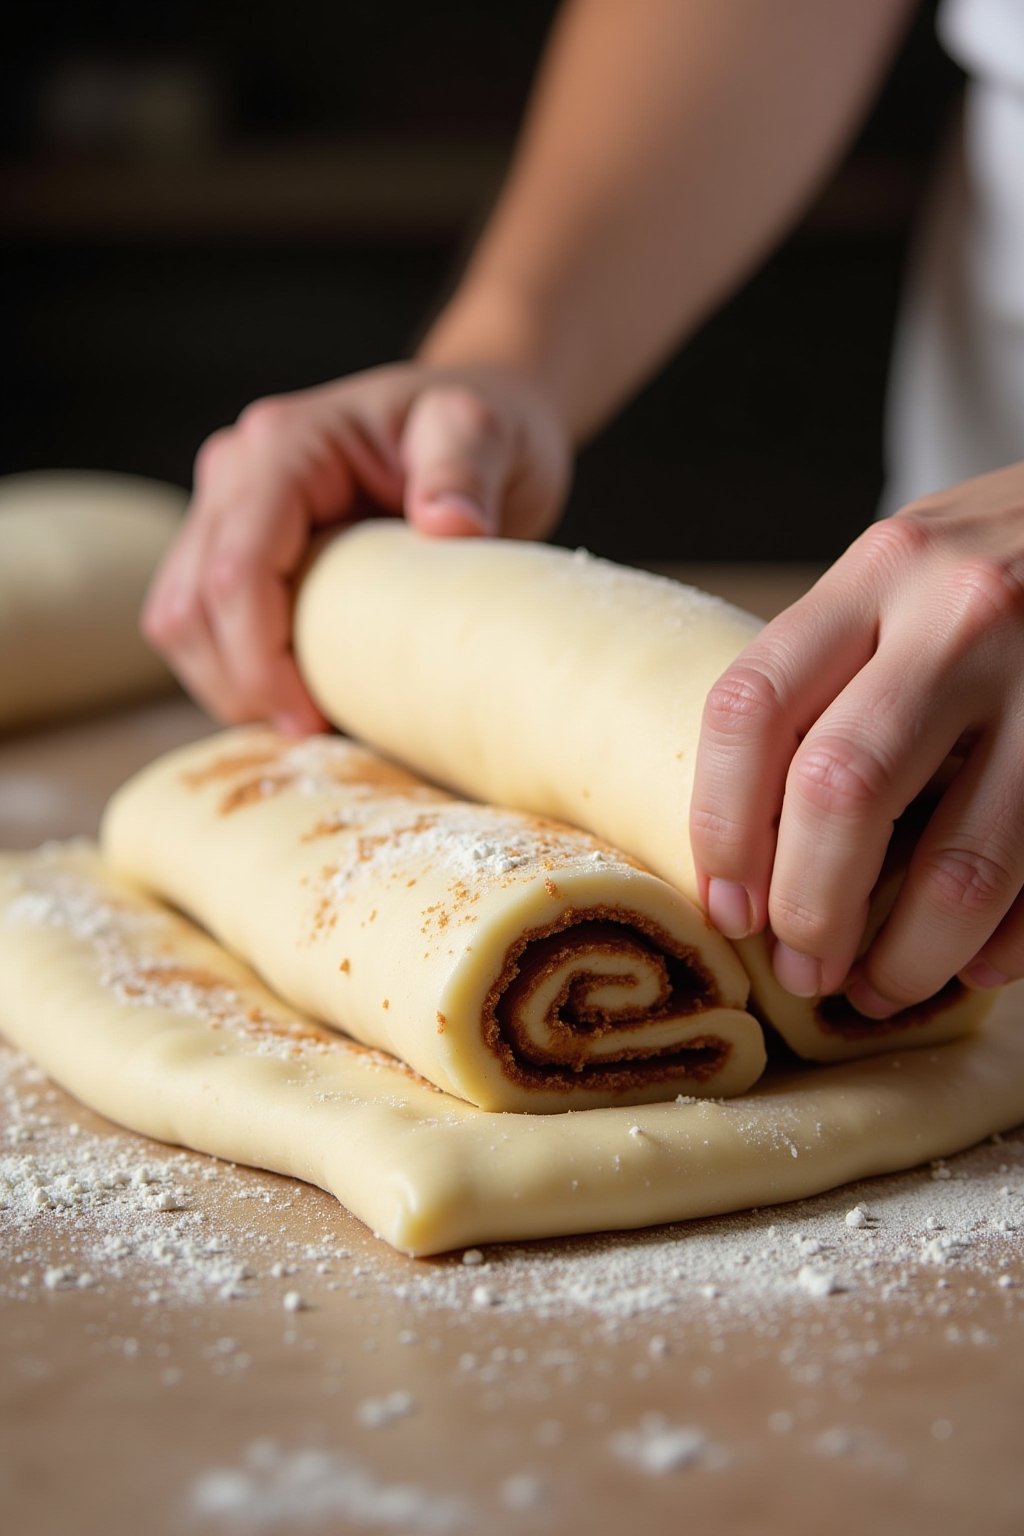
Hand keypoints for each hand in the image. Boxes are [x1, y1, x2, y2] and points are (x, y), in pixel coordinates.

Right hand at [142, 362, 569, 729]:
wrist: (474, 427)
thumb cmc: (486, 426)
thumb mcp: (486, 431)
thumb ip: (465, 468)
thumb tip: (448, 525)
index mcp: (284, 446)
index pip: (236, 571)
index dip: (259, 661)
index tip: (312, 721)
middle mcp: (234, 471)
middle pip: (187, 608)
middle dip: (238, 685)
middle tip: (315, 734)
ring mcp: (224, 509)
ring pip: (179, 623)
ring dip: (229, 686)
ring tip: (309, 722)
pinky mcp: (233, 547)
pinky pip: (203, 627)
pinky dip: (237, 674)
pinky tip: (300, 699)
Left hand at [689, 461, 1023, 1013]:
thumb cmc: (1003, 563)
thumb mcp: (907, 574)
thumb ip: (836, 666)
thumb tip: (755, 842)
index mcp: (879, 571)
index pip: (752, 706)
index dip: (721, 825)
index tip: (728, 904)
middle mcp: (960, 617)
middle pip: (841, 793)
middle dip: (810, 908)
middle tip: (804, 966)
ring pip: (959, 865)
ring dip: (907, 956)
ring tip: (879, 987)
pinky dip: (1003, 946)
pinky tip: (972, 967)